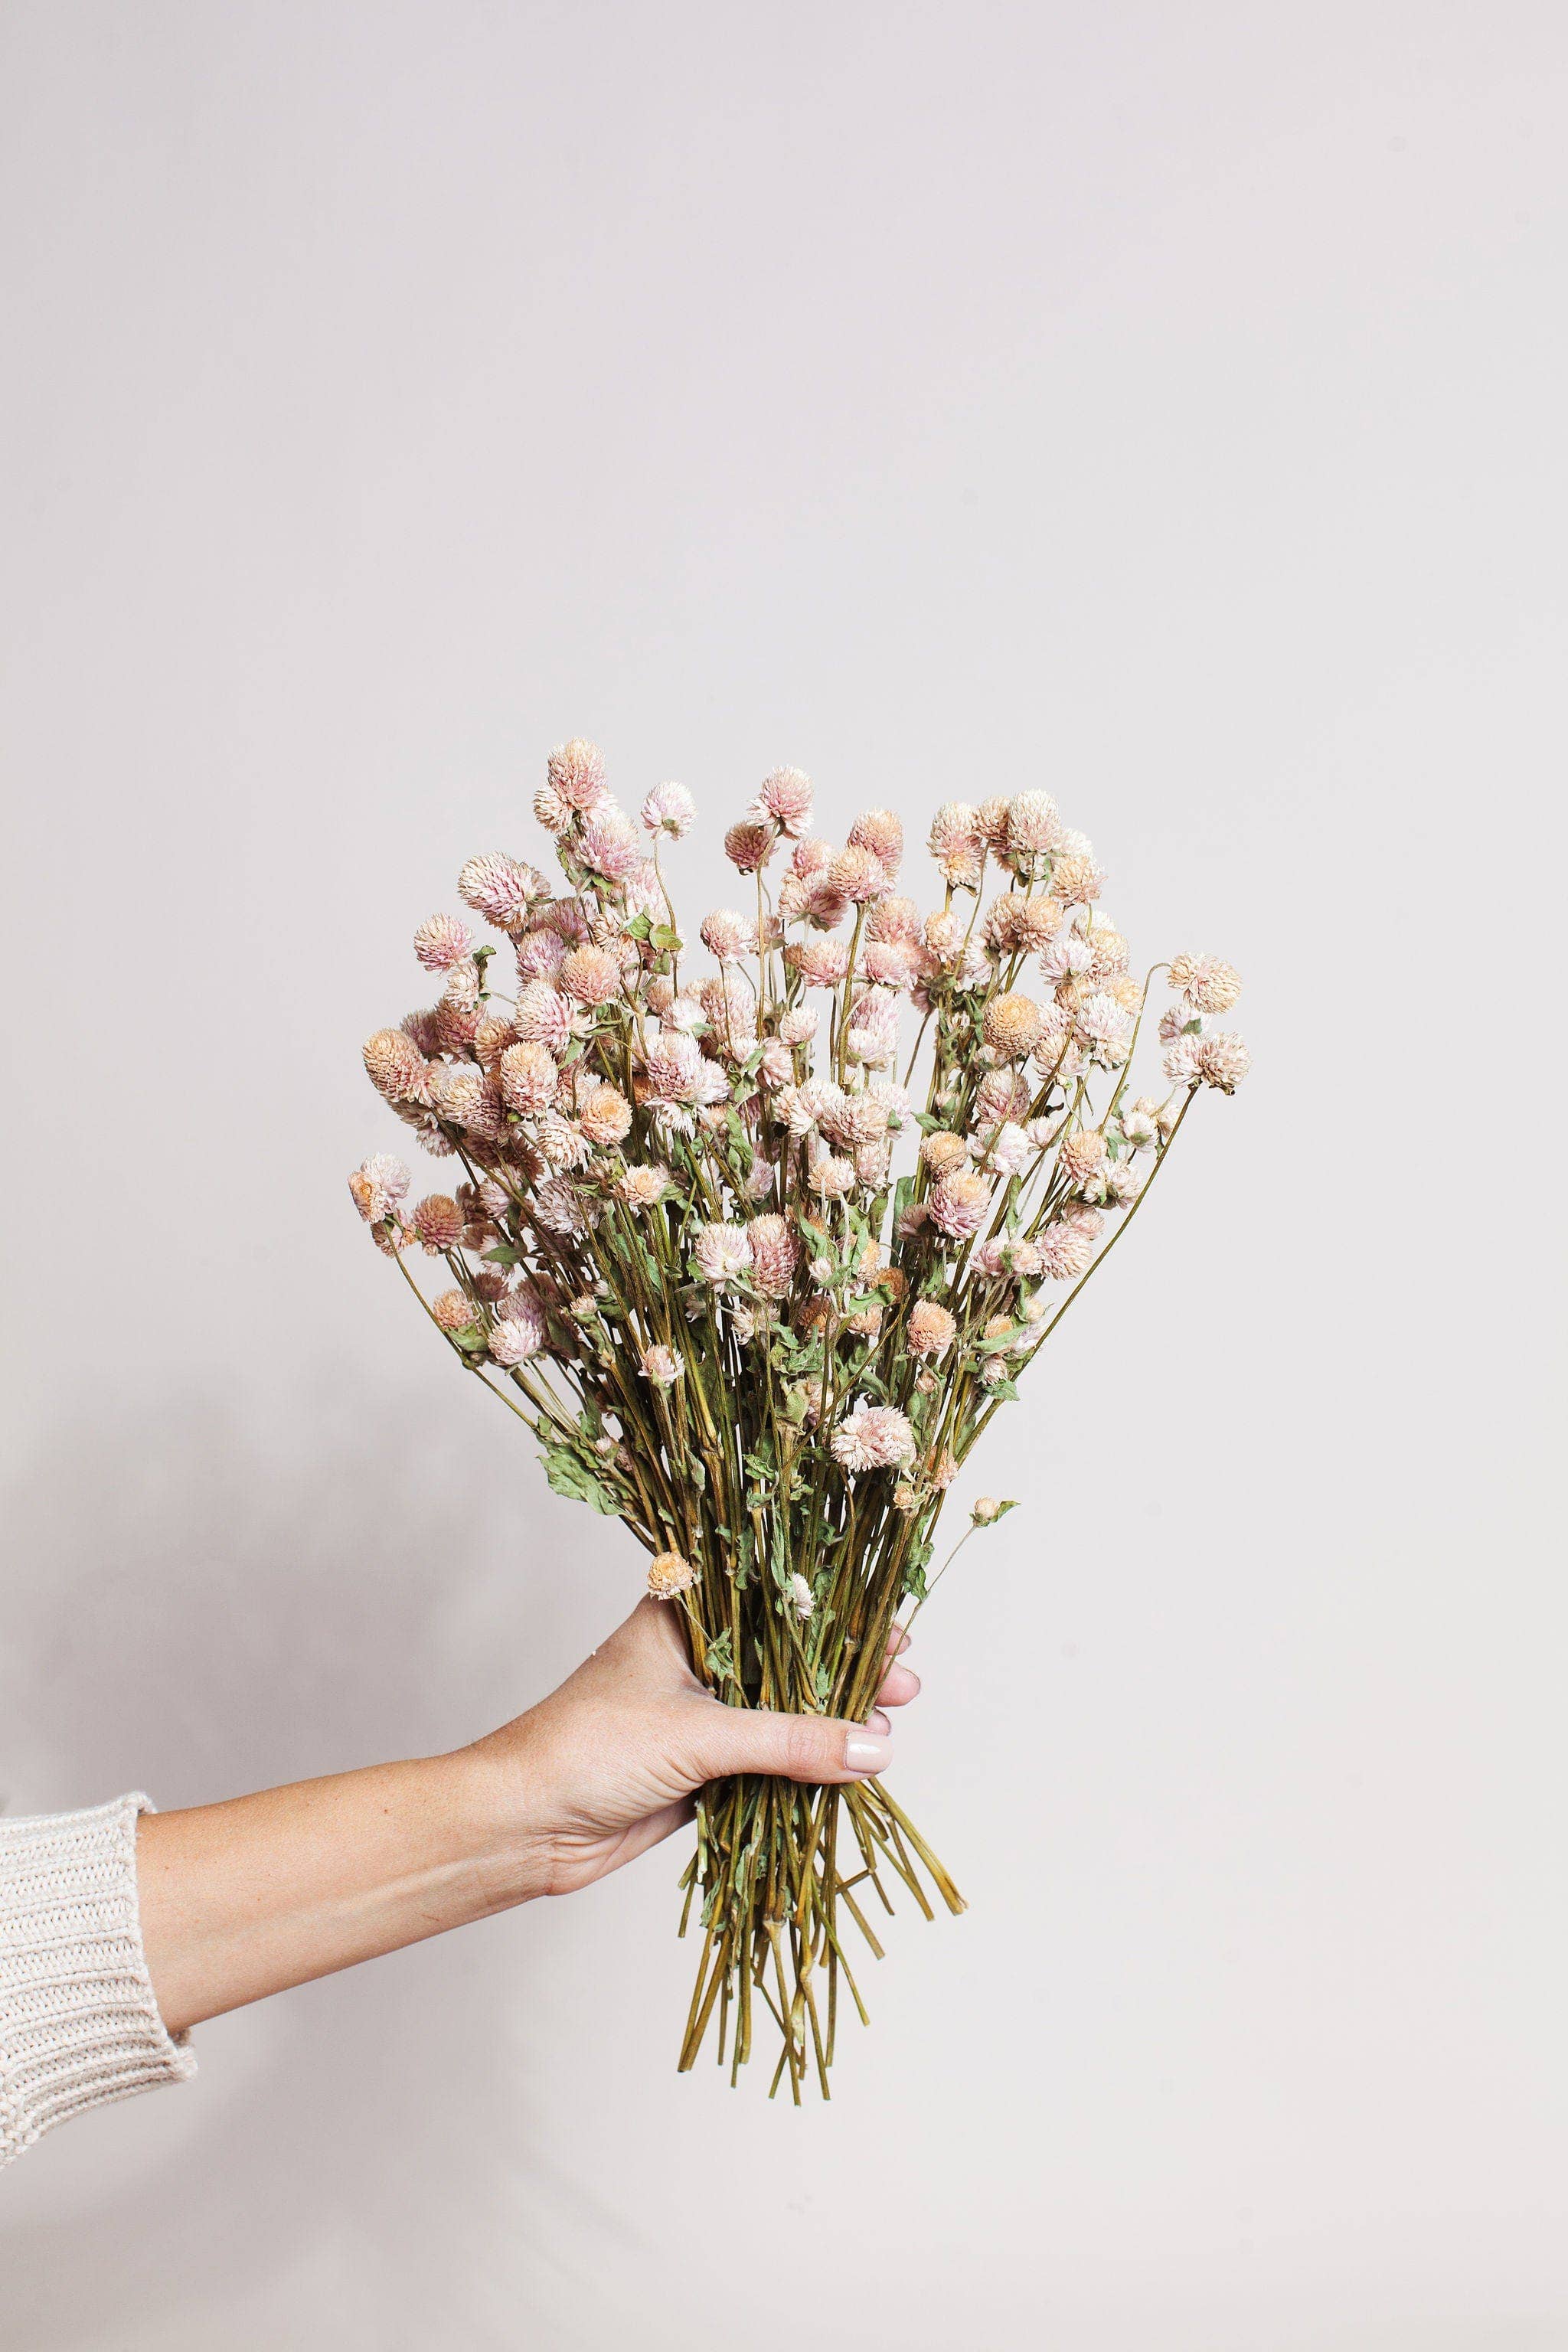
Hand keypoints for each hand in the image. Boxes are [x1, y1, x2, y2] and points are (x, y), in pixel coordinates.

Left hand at [138, 1597, 921, 2035]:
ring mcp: (698, 1716)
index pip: (776, 1601)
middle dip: (846, 1672)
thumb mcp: (699, 1735)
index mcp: (684, 1617)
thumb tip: (873, 1746)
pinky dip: (806, 1768)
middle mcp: (694, 1660)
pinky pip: (768, 1764)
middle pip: (788, 1658)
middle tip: (903, 1684)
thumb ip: (791, 1740)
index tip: (891, 1630)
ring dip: (831, 1723)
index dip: (836, 1615)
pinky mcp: (700, 1771)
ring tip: (887, 1726)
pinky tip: (849, 1770)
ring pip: (782, 1713)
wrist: (521, 1825)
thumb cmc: (587, 1749)